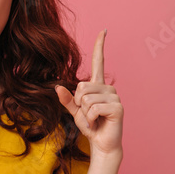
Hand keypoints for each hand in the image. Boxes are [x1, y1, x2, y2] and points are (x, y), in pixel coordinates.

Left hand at [55, 30, 122, 157]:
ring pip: (85, 98)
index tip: (103, 30)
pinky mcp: (118, 107)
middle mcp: (108, 88)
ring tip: (93, 120)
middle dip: (78, 104)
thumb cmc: (90, 126)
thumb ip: (67, 100)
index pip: (98, 62)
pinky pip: (93, 108)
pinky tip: (98, 124)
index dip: (99, 47)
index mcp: (98, 86)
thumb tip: (57, 87)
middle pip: (81, 86)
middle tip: (87, 115)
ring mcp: (115, 97)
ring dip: (84, 113)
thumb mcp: (75, 112)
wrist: (101, 143)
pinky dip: (90, 119)